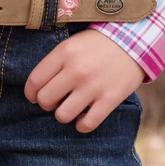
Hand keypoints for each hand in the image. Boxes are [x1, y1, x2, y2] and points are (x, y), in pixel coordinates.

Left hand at [24, 29, 143, 132]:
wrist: (134, 40)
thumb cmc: (98, 44)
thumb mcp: (72, 44)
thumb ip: (55, 62)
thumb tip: (38, 89)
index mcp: (64, 53)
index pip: (35, 81)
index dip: (30, 93)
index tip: (34, 96)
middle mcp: (76, 70)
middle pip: (45, 100)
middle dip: (46, 104)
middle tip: (54, 101)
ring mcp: (93, 86)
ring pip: (62, 115)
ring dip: (63, 115)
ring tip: (69, 108)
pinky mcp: (110, 99)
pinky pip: (87, 124)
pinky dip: (81, 125)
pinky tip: (83, 118)